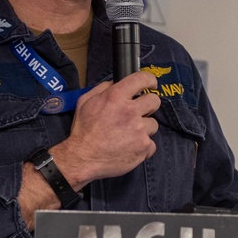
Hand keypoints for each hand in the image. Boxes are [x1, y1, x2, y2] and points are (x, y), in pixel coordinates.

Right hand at [53, 71, 160, 188]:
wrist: (83, 158)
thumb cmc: (83, 131)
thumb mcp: (85, 102)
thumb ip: (102, 88)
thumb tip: (115, 83)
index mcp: (116, 97)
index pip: (142, 79)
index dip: (149, 80)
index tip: (150, 85)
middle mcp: (130, 111)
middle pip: (154, 101)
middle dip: (148, 106)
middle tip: (138, 113)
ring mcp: (139, 130)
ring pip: (153, 124)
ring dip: (144, 129)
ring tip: (128, 135)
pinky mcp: (143, 147)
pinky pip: (151, 144)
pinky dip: (143, 147)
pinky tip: (130, 148)